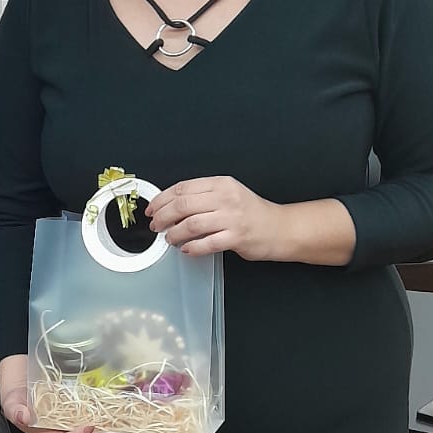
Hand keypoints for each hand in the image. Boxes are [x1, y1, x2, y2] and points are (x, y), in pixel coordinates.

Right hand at [0, 358, 130, 432]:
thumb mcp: (11, 399)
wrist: (21, 370)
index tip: (89, 427)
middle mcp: (62, 431)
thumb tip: (24, 417)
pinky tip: (124, 412)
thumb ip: (15, 409)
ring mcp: (74, 421)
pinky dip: (111, 418)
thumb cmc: (16, 387)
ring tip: (130, 428)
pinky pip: (98, 417)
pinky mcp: (82, 410)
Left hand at [146, 177, 285, 260]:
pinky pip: (206, 243)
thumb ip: (203, 196)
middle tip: (156, 225)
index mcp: (221, 183)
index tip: (152, 208)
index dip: (162, 199)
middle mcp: (226, 198)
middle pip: (183, 205)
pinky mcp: (236, 237)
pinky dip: (192, 247)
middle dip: (163, 217)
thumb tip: (171, 205)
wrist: (279, 227)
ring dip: (174, 234)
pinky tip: (186, 249)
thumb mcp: (228, 194)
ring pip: (191, 224)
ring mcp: (232, 217)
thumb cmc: (251, 213)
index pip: (183, 188)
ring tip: (169, 239)